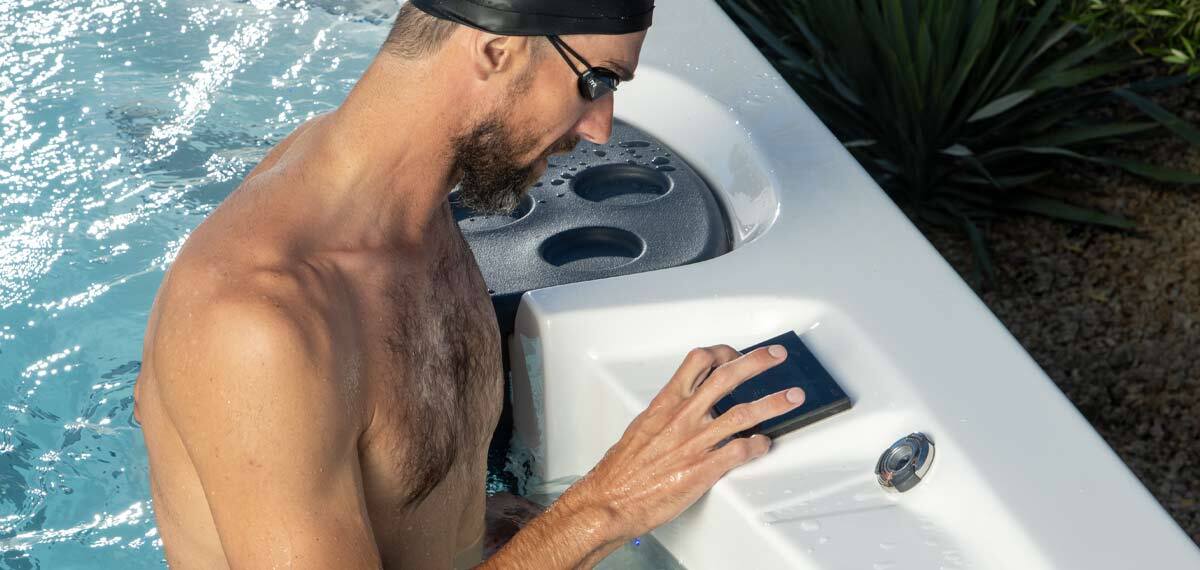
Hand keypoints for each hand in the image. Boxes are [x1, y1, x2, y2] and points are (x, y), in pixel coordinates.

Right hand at [557, 344, 804, 541]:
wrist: (611, 499)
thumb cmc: (622, 469)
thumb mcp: (643, 426)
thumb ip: (667, 412)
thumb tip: (684, 405)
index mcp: (666, 402)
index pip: (699, 361)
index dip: (723, 352)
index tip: (735, 353)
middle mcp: (684, 417)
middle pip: (728, 376)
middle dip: (758, 361)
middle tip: (777, 356)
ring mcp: (696, 442)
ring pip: (744, 413)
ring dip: (775, 402)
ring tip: (793, 397)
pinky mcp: (704, 469)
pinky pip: (741, 451)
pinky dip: (759, 445)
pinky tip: (766, 443)